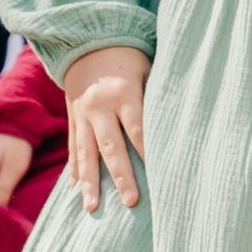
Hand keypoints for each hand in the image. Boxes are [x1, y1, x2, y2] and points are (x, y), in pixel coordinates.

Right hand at [61, 45, 150, 211]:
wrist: (86, 43)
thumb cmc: (128, 57)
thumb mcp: (147, 68)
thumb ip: (156, 95)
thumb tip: (178, 121)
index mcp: (124, 93)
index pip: (137, 127)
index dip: (147, 151)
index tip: (158, 174)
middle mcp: (100, 107)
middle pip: (111, 147)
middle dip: (121, 176)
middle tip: (131, 201)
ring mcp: (82, 116)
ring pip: (86, 154)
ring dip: (89, 183)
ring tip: (91, 208)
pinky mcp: (72, 121)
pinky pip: (73, 150)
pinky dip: (74, 172)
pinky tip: (75, 193)